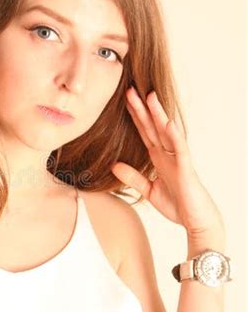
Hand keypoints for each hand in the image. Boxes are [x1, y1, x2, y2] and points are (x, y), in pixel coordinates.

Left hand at [110, 87, 224, 235]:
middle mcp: (168, 155)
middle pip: (152, 127)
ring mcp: (178, 160)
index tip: (124, 100)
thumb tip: (114, 165)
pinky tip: (167, 123)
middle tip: (130, 89)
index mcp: (159, 158)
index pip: (144, 132)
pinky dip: (174, 136)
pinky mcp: (186, 169)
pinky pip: (180, 150)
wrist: (197, 222)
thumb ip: (133, 177)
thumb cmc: (178, 205)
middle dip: (141, 109)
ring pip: (166, 133)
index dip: (134, 117)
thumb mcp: (149, 190)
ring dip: (158, 115)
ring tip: (149, 96)